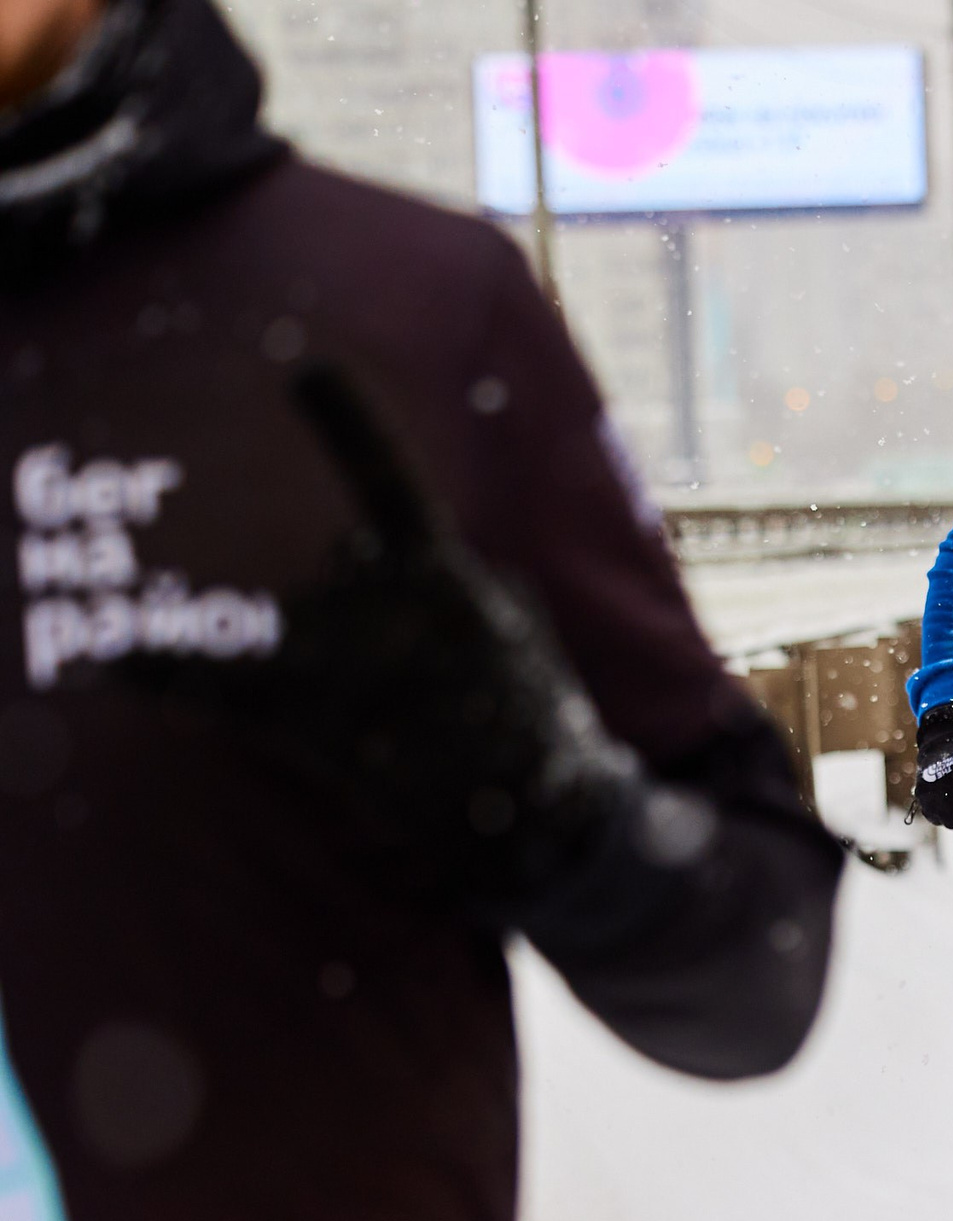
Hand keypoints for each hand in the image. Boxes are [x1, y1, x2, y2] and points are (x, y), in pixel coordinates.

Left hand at [119, 360, 641, 910]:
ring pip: (304, 624)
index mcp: (449, 579)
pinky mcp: (318, 727)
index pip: (391, 483)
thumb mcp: (519, 628)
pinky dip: (162, 670)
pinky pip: (223, 688)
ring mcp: (348, 670)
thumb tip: (362, 553)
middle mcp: (386, 613)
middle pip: (344, 569)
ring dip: (344, 655)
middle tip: (428, 670)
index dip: (349, 424)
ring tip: (406, 713)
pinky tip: (108, 656)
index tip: (304, 369)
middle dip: (371, 600)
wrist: (544, 820)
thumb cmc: (537, 718)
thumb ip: (444, 579)